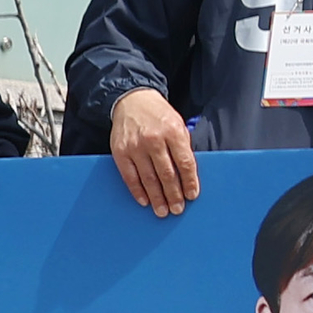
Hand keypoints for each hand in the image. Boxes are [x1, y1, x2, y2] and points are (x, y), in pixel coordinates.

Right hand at [109, 89, 199, 216]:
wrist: (133, 101)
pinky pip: (129, 176)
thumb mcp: (179, 126)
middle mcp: (154, 140)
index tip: (192, 196)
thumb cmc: (161, 117)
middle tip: (177, 209)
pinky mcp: (120, 151)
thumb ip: (183, 148)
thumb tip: (189, 176)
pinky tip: (145, 201)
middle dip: (173, 194)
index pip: (185, 163)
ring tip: (163, 211)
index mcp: (173, 132)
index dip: (189, 181)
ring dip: (157, 197)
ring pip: (148, 178)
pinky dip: (137, 190)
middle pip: (166, 173)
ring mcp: (135, 146)